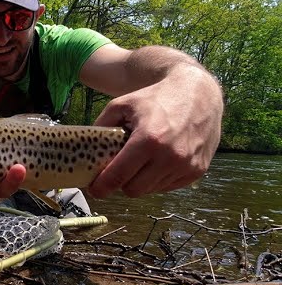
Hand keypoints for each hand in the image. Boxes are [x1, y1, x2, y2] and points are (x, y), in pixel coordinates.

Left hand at [88, 69, 222, 197]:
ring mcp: (186, 166)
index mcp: (148, 140)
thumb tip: (85, 150)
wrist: (198, 94)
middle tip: (118, 171)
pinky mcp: (197, 171)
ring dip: (141, 181)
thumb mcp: (121, 105)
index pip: (118, 176)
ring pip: (150, 190)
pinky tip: (157, 161)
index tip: (94, 189)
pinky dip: (157, 179)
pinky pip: (167, 187)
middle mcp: (170, 156)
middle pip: (133, 190)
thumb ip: (101, 127)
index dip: (102, 187)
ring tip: (140, 161)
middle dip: (121, 183)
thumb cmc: (156, 98)